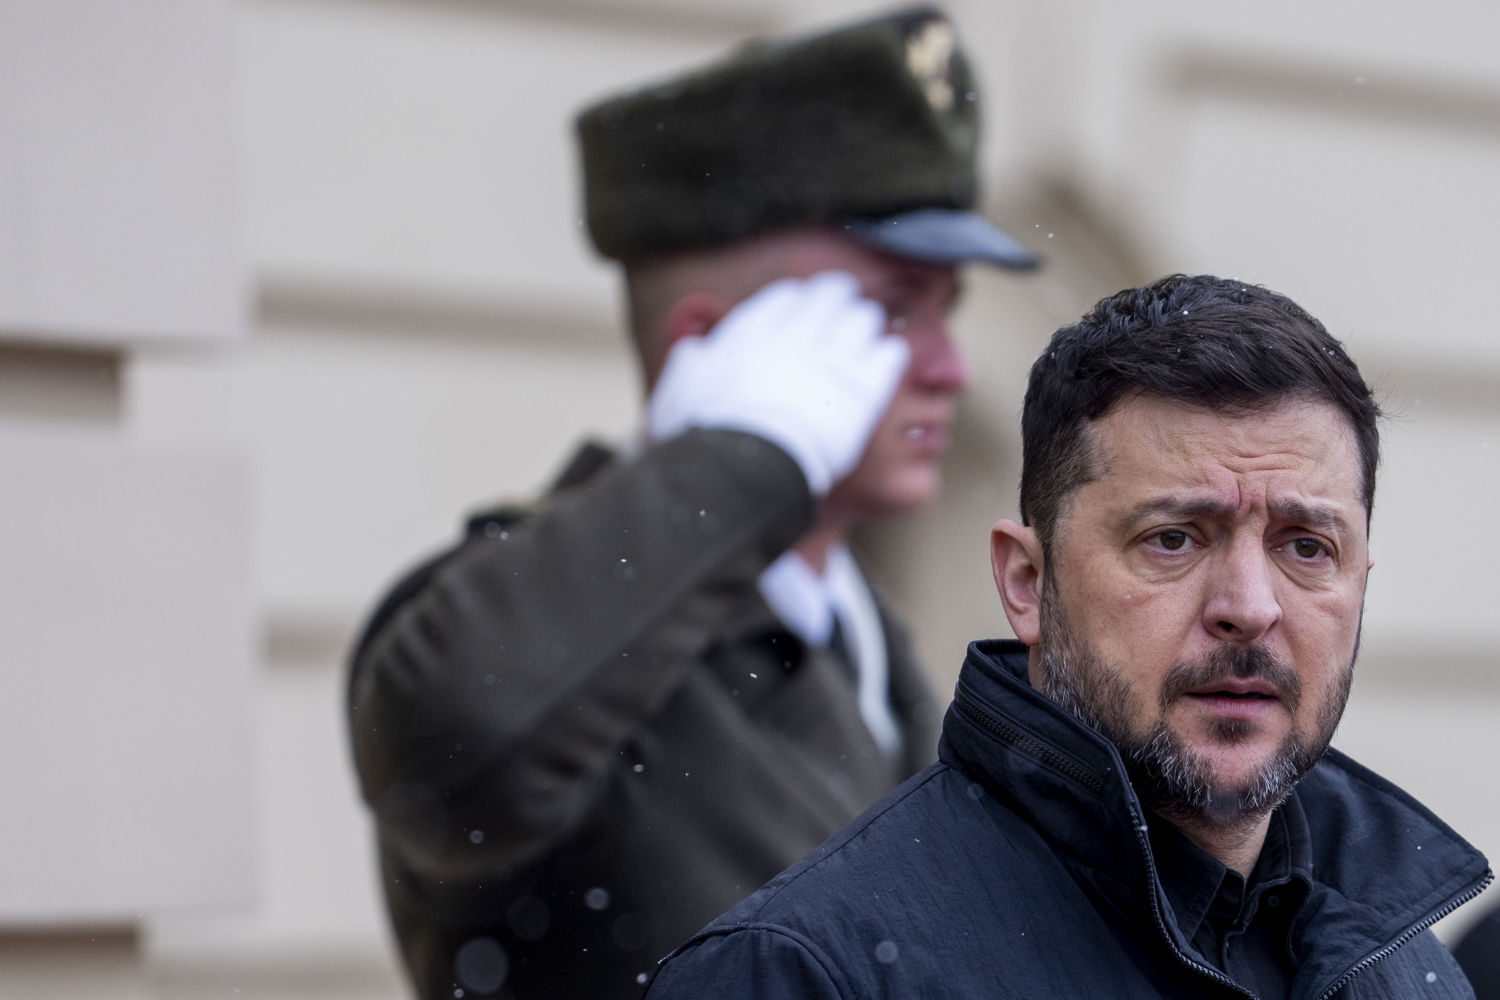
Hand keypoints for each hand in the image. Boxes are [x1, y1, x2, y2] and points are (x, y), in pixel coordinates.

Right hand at [648, 272, 909, 494]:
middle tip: (843, 310)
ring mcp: (831, 361)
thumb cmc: (702, 439)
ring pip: (864, 319)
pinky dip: (887, 354)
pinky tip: (883, 362)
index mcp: (751, 332)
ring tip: (866, 336)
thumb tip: (693, 348)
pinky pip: (889, 354)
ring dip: (864, 324)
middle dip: (838, 300)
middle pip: (831, 296)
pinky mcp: (862, 391)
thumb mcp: (679, 391)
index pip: (787, 295)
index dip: (798, 300)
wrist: (741, 472)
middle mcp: (794, 336)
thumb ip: (689, 362)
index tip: (802, 309)